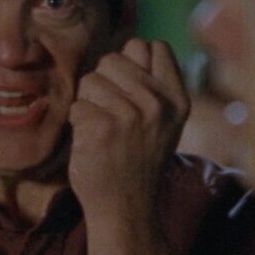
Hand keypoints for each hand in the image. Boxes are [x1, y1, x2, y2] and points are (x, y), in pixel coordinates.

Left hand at [68, 37, 188, 226]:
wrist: (126, 208)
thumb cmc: (137, 159)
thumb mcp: (162, 121)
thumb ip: (152, 84)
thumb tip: (130, 46)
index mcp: (177, 98)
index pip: (152, 45)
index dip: (132, 60)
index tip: (129, 89)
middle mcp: (158, 104)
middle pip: (113, 58)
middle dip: (104, 81)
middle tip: (113, 115)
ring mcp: (131, 116)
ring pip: (91, 80)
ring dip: (88, 103)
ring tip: (104, 130)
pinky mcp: (102, 129)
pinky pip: (77, 105)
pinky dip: (77, 123)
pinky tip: (93, 143)